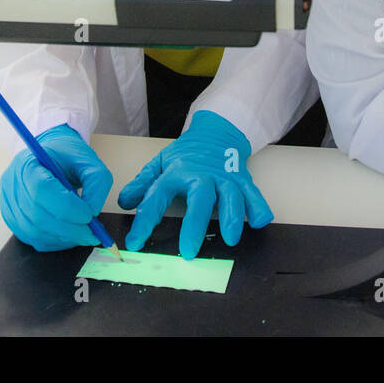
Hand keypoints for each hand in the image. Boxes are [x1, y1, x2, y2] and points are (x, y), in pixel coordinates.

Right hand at [0, 125, 112, 251]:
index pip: (42, 190)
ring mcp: (9, 203)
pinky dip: (55, 241)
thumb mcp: (88, 160)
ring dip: (63, 238)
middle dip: (69, 229)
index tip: (89, 216)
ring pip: (34, 231)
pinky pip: (32, 238)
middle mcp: (12, 183)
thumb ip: (96, 182)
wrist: (50, 156)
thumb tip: (93, 212)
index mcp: (28, 163)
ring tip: (84, 234)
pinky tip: (70, 235)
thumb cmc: (67, 157)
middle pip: (37, 215)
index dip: (67, 208)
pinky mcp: (12, 219)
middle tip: (92, 234)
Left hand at [118, 111, 272, 258]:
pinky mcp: (242, 179)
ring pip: (231, 196)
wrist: (216, 131)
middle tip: (189, 250)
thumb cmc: (187, 154)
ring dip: (232, 217)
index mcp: (176, 172)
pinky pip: (253, 193)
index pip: (156, 197)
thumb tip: (124, 202)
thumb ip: (142, 184)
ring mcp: (225, 176)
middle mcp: (202, 175)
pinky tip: (259, 222)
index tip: (135, 242)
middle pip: (199, 198)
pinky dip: (258, 207)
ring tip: (231, 238)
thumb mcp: (160, 163)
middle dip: (195, 224)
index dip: (144, 221)